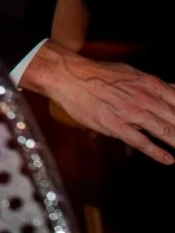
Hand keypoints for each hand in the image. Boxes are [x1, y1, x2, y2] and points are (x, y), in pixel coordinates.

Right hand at [22, 41, 174, 162]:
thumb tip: (173, 89)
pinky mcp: (115, 125)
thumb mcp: (132, 73)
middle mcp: (144, 98)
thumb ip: (155, 84)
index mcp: (150, 84)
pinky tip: (169, 160)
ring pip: (164, 131)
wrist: (68, 76)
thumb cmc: (99, 74)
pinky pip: (141, 142)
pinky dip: (157, 152)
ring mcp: (130, 112)